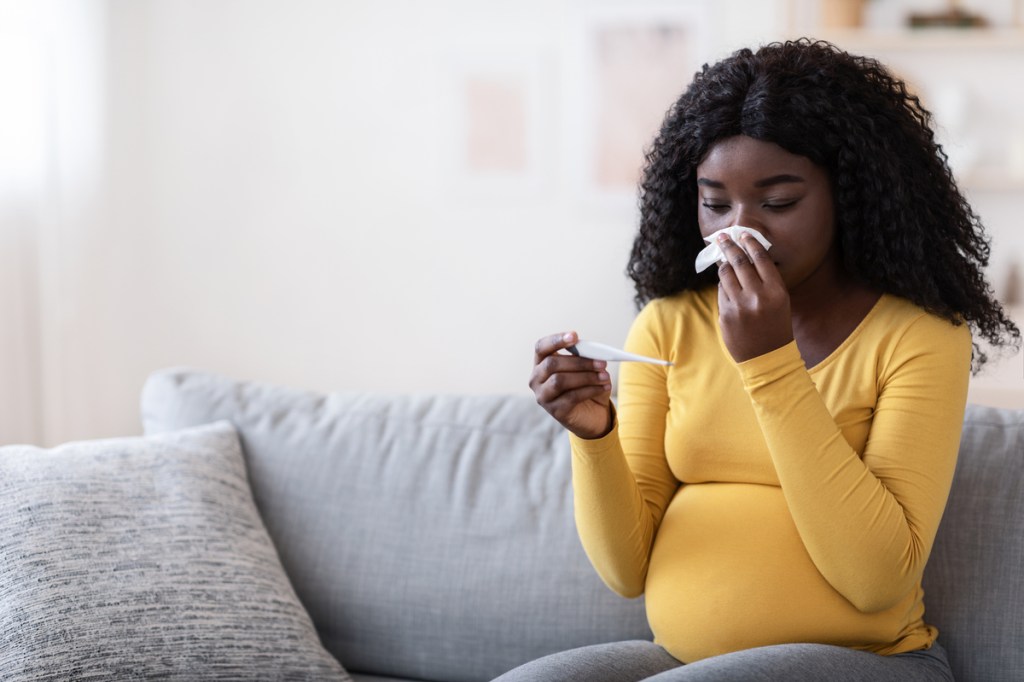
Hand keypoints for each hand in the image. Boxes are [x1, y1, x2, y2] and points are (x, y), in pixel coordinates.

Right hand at [529, 331, 613, 438]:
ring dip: (586, 376)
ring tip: (605, 376)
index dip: (556, 340)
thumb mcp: (586, 368)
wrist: (592, 415)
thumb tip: (595, 353)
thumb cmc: (586, 385)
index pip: (541, 347)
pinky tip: (604, 387)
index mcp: (541, 363)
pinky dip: (590, 390)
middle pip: (552, 364)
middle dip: (579, 361)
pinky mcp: (555, 411)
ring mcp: (543, 396)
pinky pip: (571, 397)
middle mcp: (536, 379)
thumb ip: (585, 357)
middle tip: (602, 362)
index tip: (574, 336)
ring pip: (559, 381)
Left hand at [716, 233, 793, 361]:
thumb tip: (747, 257)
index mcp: (776, 291)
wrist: (767, 357)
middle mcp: (757, 296)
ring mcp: (739, 306)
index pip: (760, 259)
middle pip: (739, 262)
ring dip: (724, 264)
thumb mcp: (780, 301)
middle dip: (729, 246)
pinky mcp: (726, 315)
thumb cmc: (776, 326)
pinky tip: (726, 283)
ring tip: (723, 257)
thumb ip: (766, 281)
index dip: (750, 243)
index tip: (743, 234)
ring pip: (726, 275)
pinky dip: (723, 286)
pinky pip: (721, 292)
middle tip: (722, 237)